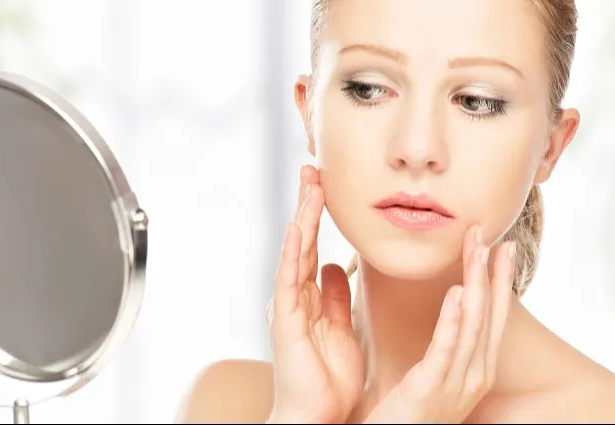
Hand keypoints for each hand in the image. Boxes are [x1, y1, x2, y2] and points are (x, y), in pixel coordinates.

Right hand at [267, 165, 364, 423]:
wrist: (314, 416)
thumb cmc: (326, 378)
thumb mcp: (339, 328)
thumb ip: (335, 296)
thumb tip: (335, 267)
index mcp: (309, 296)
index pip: (313, 245)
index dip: (318, 214)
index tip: (325, 184)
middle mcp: (295, 295)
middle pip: (301, 239)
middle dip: (307, 203)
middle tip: (313, 168)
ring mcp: (288, 305)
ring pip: (295, 251)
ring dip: (302, 216)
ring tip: (309, 184)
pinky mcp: (286, 319)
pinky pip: (289, 279)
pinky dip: (293, 252)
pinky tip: (298, 226)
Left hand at [363, 226, 514, 423]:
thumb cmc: (408, 413)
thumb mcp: (435, 375)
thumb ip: (444, 344)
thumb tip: (449, 308)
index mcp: (474, 368)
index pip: (491, 316)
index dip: (497, 280)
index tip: (500, 247)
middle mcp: (474, 373)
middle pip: (488, 313)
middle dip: (490, 271)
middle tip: (488, 233)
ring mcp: (456, 382)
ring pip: (473, 323)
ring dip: (477, 281)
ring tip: (477, 248)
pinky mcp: (432, 388)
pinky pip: (446, 347)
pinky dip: (454, 318)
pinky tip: (459, 292)